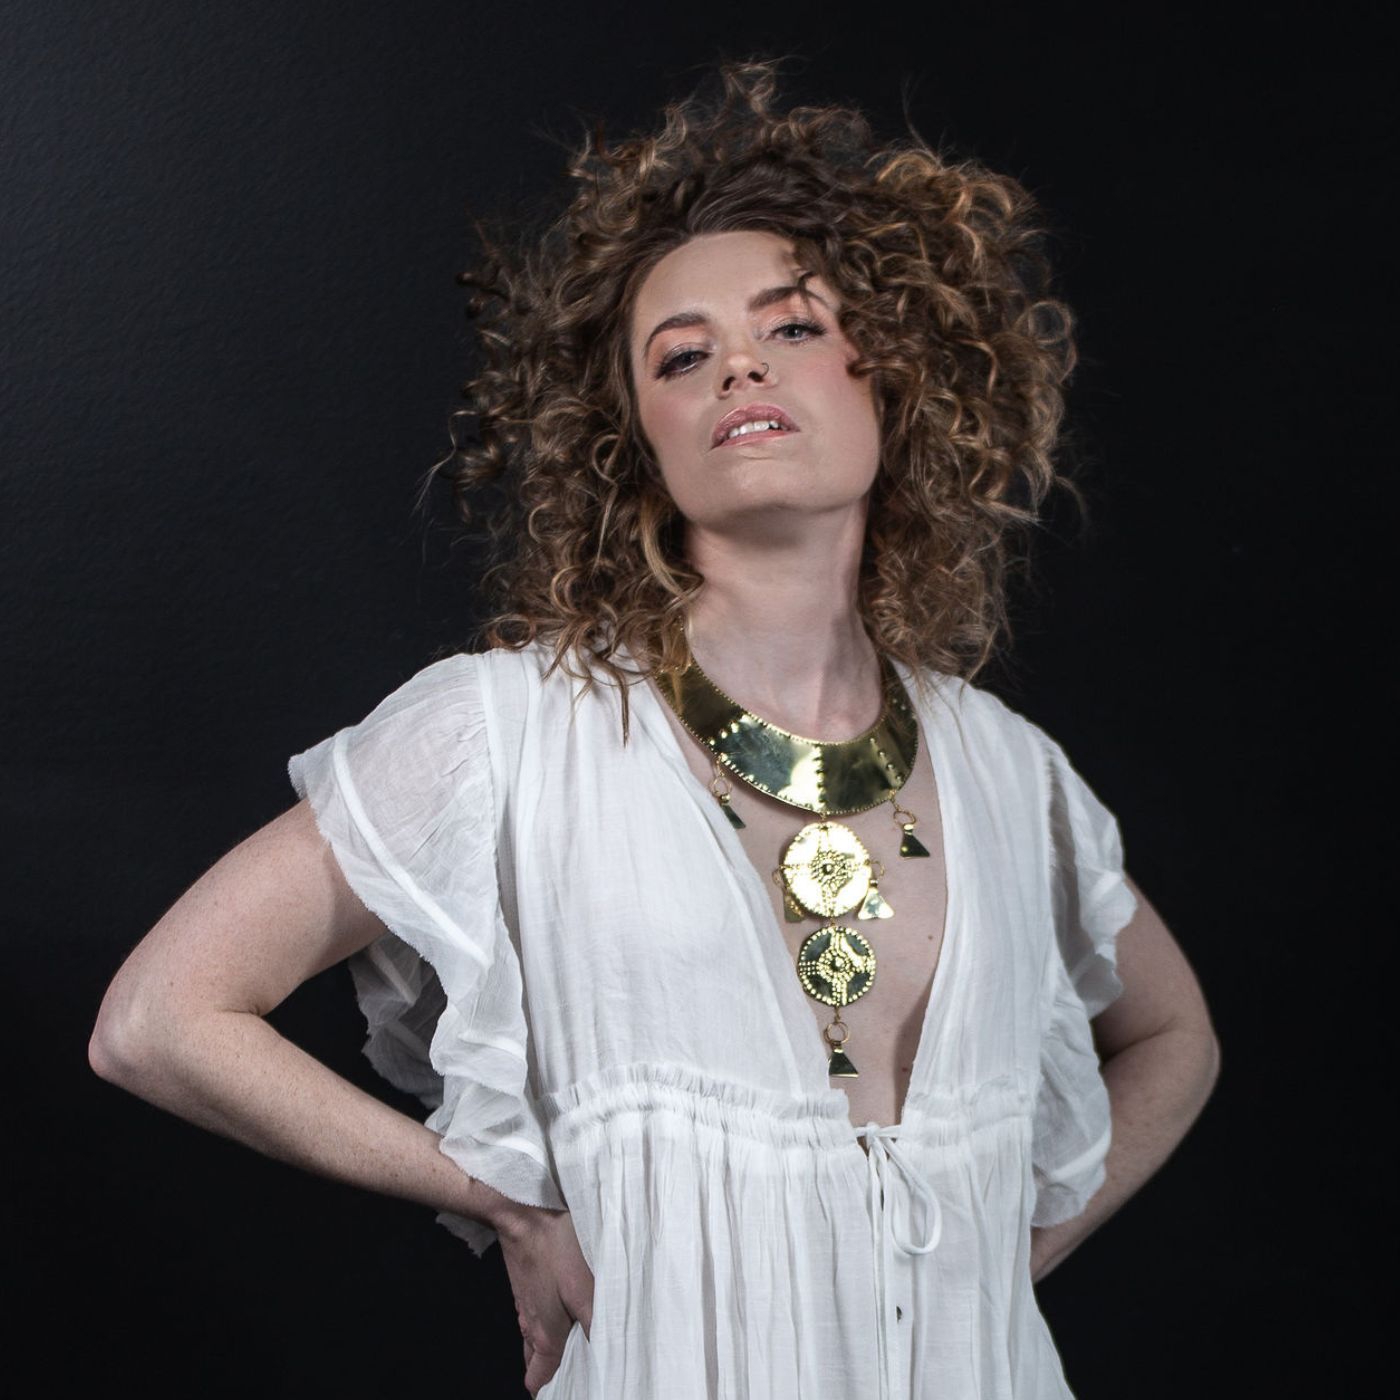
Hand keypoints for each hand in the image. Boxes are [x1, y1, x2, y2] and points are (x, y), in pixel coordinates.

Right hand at [495, 1205, 594, 1396]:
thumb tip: (609, 1357)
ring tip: (581, 1345)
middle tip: (583, 1368)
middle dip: (554, 1371)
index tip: (578, 1386)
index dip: (555, 1389)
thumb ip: (596, 1325)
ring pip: (536, 1339)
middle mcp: (531, 1325)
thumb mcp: (584, 1289)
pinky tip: (569, 1312)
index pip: (538, 1380)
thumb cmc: (556, 1249)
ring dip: (554, 1347)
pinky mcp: (527, 1284)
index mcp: (545, 1336)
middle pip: (536, 1362)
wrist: (523, 1211)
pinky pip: (538, 1317)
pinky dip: (551, 1324)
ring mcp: (525, 1304)